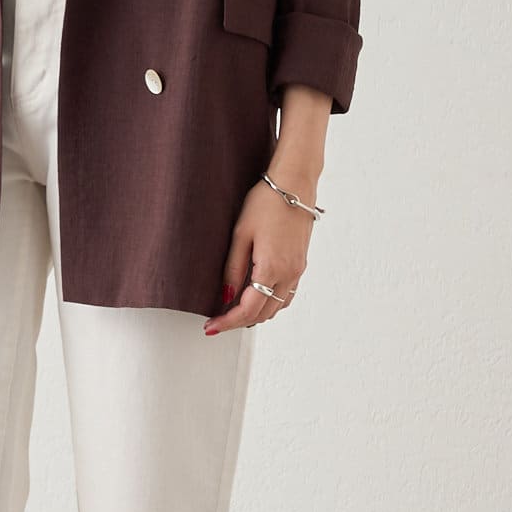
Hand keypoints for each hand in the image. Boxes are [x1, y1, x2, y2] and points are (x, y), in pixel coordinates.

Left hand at [203, 176, 312, 333]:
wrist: (294, 184)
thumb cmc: (265, 203)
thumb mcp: (240, 235)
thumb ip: (233, 269)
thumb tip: (227, 297)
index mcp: (271, 268)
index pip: (248, 310)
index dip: (227, 322)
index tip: (210, 327)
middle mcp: (288, 274)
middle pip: (263, 314)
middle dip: (239, 322)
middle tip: (217, 321)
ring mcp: (297, 270)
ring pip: (277, 308)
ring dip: (256, 315)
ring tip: (233, 311)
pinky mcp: (300, 264)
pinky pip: (286, 296)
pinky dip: (270, 303)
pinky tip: (256, 297)